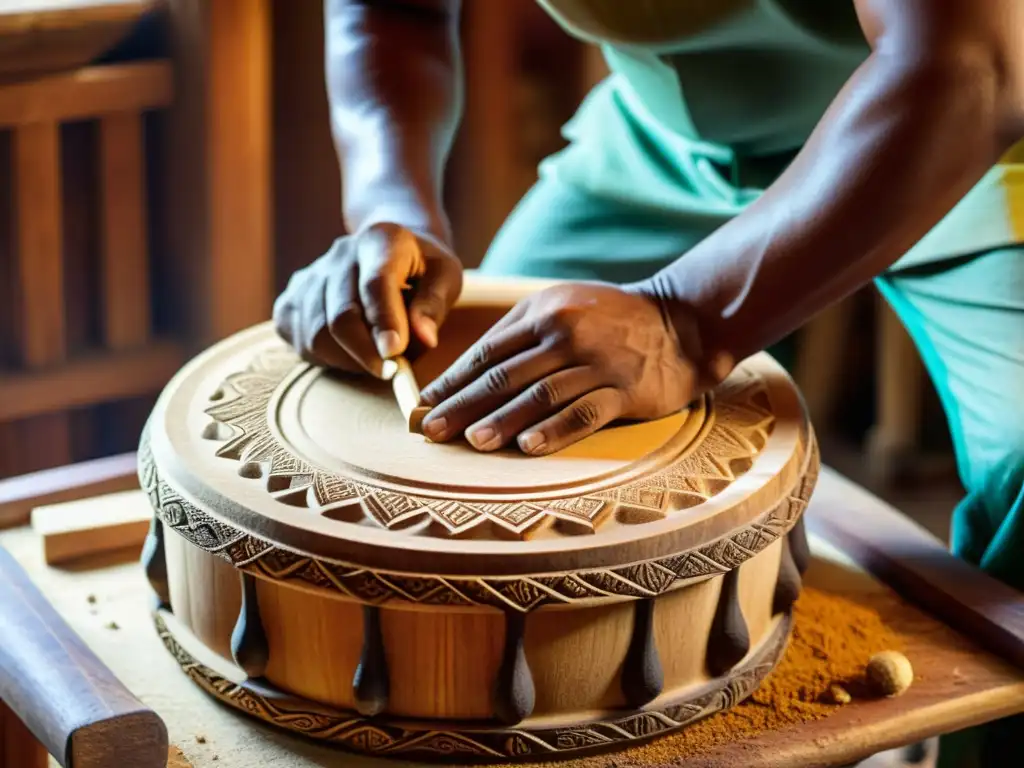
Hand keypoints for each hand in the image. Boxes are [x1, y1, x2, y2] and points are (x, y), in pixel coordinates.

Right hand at [273, 223, 462, 376]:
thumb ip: (435, 304)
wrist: (386, 254)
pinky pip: (299, 340)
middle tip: (390, 371)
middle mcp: (340, 253)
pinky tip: (348, 351)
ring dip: (348, 359)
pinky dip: (324, 357)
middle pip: (341, 315)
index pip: (376, 283)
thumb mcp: (445, 276)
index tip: (395, 353)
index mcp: (381, 240)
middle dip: (366, 353)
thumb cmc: (422, 271)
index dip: (385, 321)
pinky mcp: (291, 299)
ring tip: (374, 359)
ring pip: (317, 333)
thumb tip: (425, 338)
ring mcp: (311, 275)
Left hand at [418, 282, 713, 455]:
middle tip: (432, 431)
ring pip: (538, 395)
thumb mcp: (563, 304)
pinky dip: (554, 430)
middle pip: (504, 376)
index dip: (453, 381)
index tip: (425, 405)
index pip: (487, 352)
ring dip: (501, 420)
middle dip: (463, 405)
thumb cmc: (611, 318)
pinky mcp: (624, 390)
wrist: (683, 322)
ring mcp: (596, 363)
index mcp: (543, 312)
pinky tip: (527, 447)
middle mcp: (565, 334)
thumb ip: (519, 331)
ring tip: (471, 442)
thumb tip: (467, 370)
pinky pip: (583, 412)